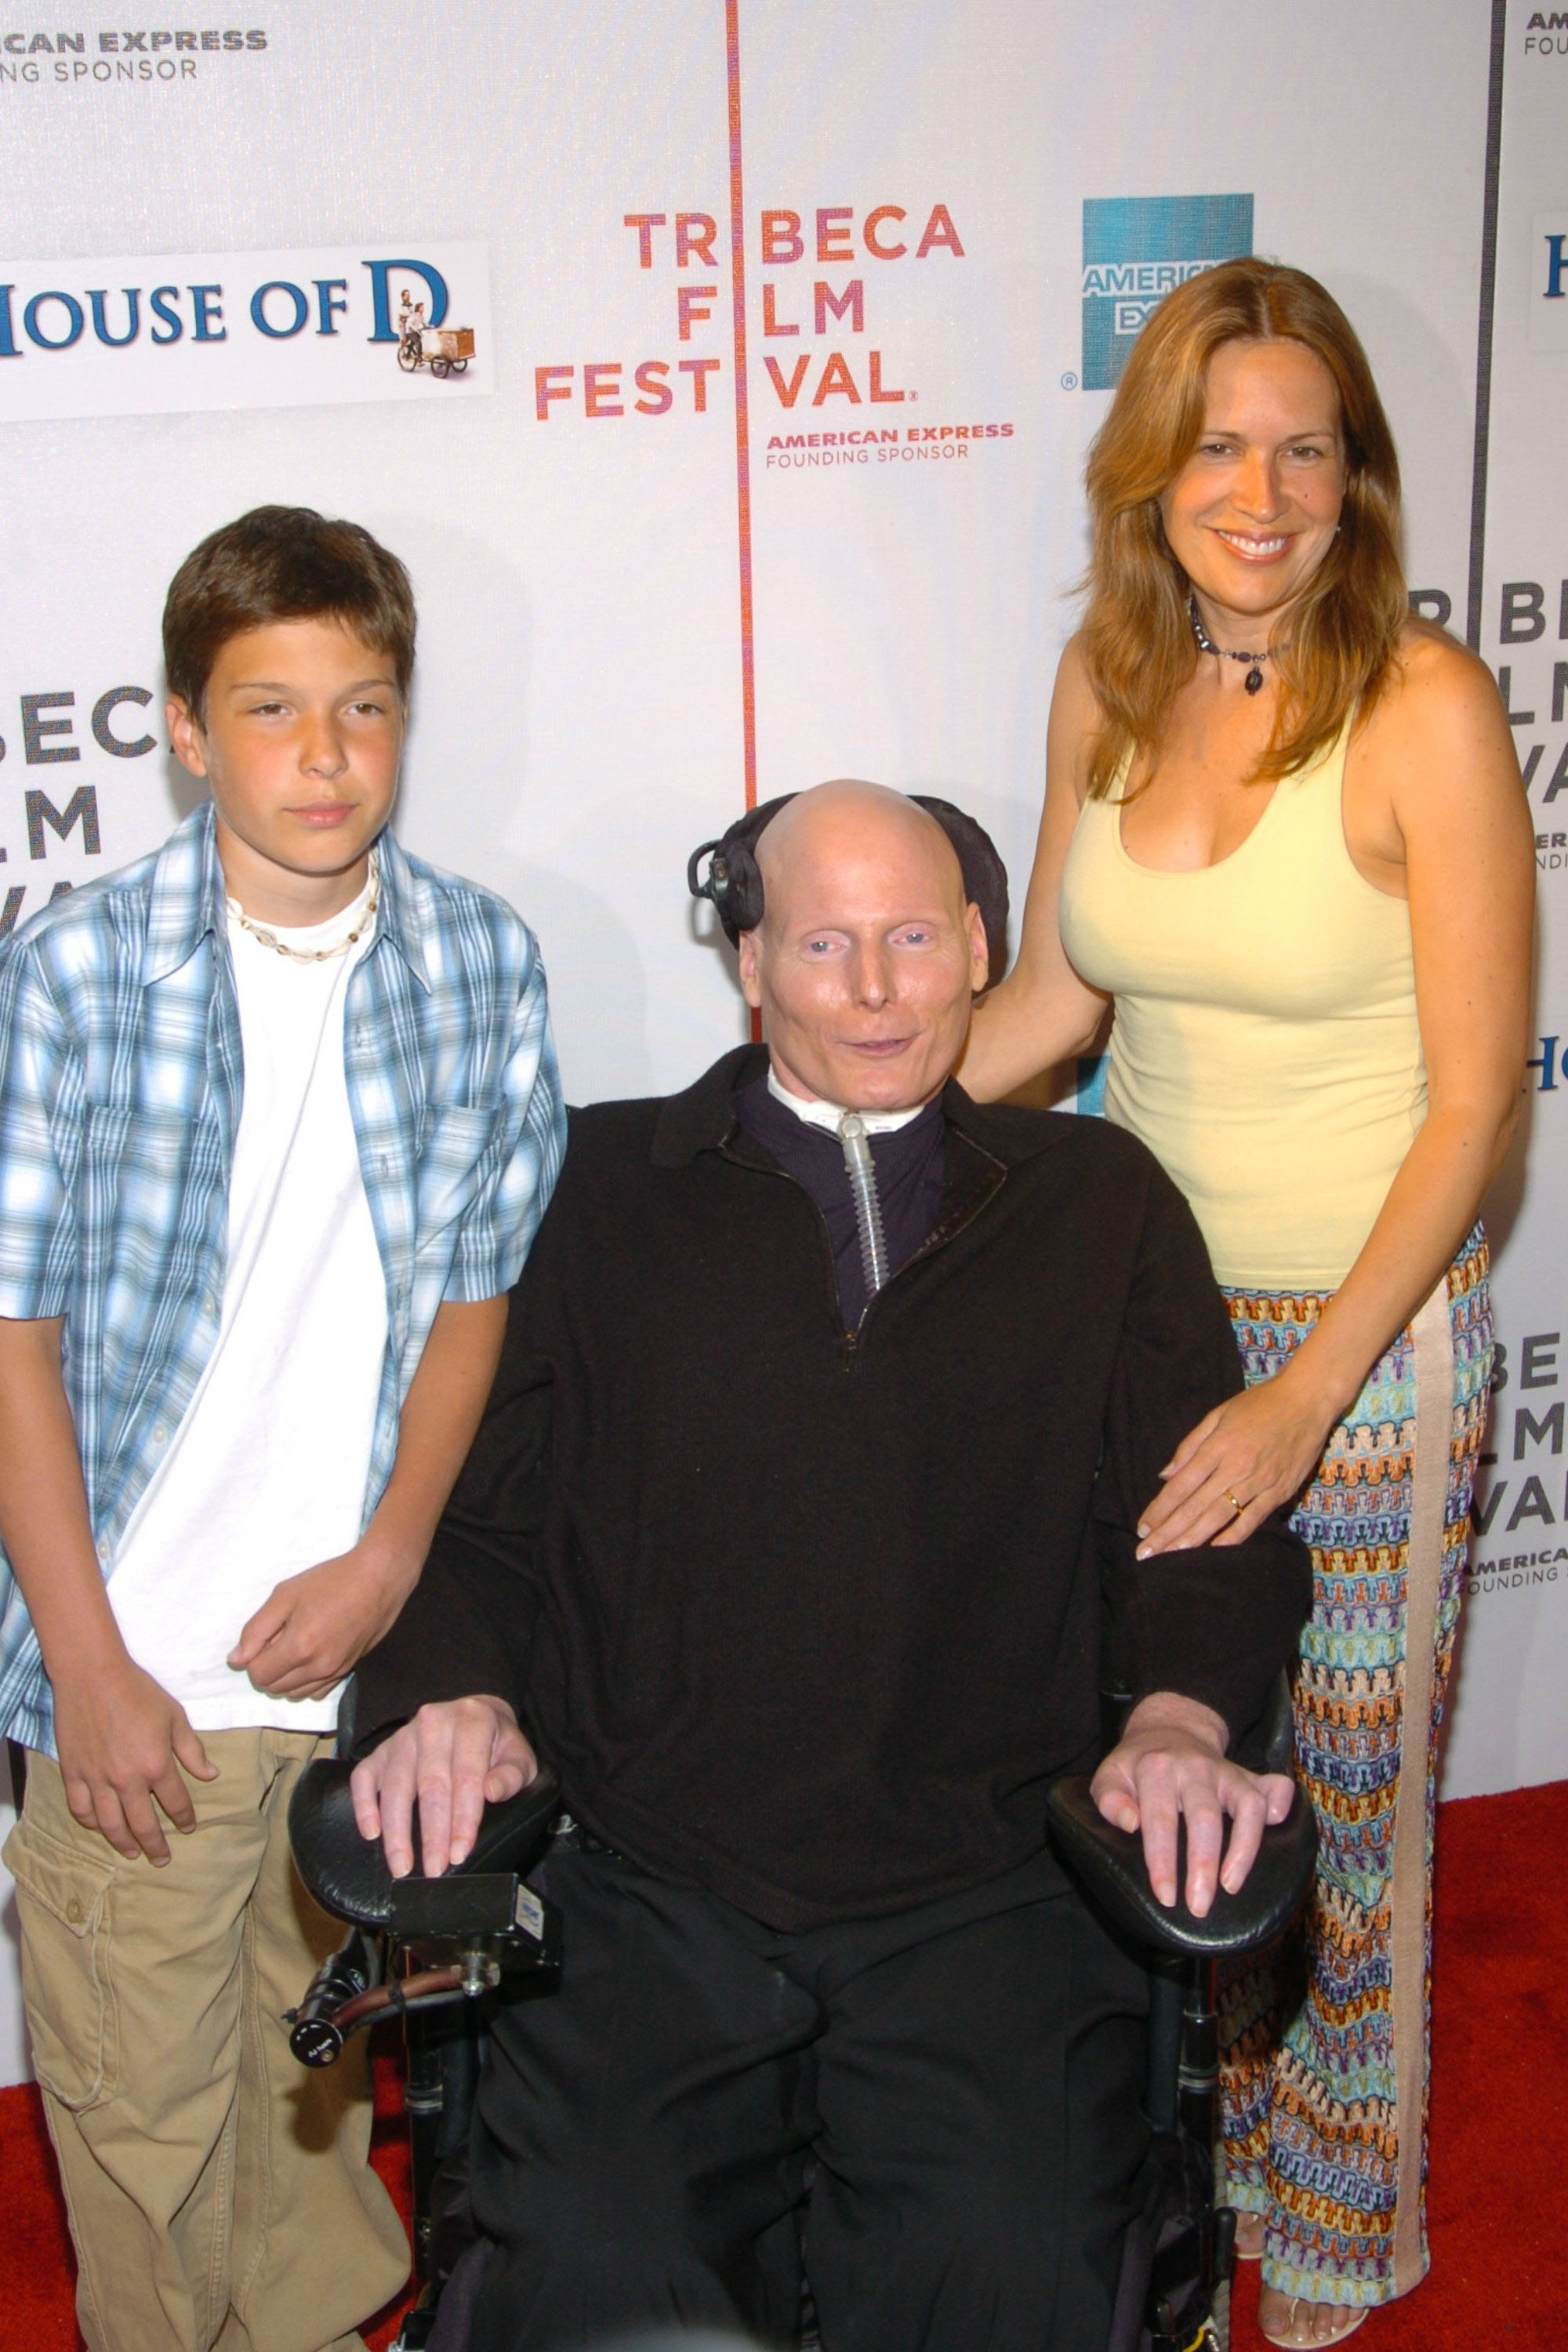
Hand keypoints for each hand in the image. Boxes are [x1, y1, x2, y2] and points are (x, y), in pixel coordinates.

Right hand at [52, 1653, 216, 1864]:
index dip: (185, 1817)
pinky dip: (91, 1822)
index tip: (189, 1827)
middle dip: (155, 1844)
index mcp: (156, 1765)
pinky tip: (101, 1827)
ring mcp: (97, 1779)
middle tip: (162, 1859)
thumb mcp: (174, 1717)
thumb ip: (191, 1750)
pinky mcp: (73, 1774)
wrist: (93, 1676)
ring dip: (124, 1842)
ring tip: (133, 1853)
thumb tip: (211, 1775)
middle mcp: (126, 1780)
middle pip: (143, 1824)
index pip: (175, 1802)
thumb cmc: (138, 1692)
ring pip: (111, 1824)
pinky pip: (81, 1809)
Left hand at [228, 1539, 417, 1700]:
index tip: (265, 1636)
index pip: (258, 1674)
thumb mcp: (286, 1594)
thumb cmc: (331, 1580)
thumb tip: (236, 1660)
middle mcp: (317, 1667)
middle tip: (279, 1637)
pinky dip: (305, 1682)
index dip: (253, 1657)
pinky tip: (311, 1657)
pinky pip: (315, 1693)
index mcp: (299, 1647)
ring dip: (285, 1676)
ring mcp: (335, 1672)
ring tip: (295, 1646)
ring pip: (293, 1693)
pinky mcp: (347, 1672)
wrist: (379, 1579)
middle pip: (273, 1687)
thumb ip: (256, 1629)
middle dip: (267, 1667)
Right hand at [350, 1695, 536, 1878]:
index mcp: (472, 1722)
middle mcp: (433, 1723)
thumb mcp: (519, 1755)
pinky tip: (372, 1832)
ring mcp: (403, 1736)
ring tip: (401, 1865)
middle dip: (432, 1833)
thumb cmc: (497, 1743)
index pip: (466, 1777)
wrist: (473, 1713)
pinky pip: (364, 1776)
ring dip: (397, 1830)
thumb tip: (491, 1792)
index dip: (463, 1819)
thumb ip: (512, 1775)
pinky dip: (364, 1805)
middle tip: (433, 1870)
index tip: (459, 1853)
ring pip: (395, 1786)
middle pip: (430, 1786)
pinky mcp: (382, 1749)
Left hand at [1090, 1692, 1294, 1916]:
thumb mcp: (1110, 1775)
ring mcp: (1225, 1770)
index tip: (1166, 1896)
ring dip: (1243, 1849)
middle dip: (1203, 1865)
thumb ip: (1109, 1799)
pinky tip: (1279, 1825)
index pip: (1160, 1819)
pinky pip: (1273, 1786)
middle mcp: (1194, 1767)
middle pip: (1204, 1817)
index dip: (1163, 1860)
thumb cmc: (1136, 1766)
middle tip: (1199, 1906)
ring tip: (1231, 1886)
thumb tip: (1130, 1824)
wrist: (1168, 1730)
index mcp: (1155, 1769)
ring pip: (1246, 1805)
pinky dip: (1282, 1803)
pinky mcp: (1247, 1775)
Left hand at [1136, 1371, 1332, 1556]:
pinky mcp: (1279, 1492)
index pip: (1181, 1485)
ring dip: (1193, 1539)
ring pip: (1220, 1517)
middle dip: (1168, 1532)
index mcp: (1217, 1447)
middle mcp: (1236, 1467)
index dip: (1160, 1509)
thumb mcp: (1218, 1414)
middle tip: (1146, 1553)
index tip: (1142, 1527)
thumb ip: (1190, 1446)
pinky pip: (1252, 1520)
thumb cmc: (1260, 1404)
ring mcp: (1259, 1482)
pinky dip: (1232, 1537)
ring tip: (1170, 1557)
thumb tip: (1165, 1475)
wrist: (1307, 1400)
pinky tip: (1213, 1551)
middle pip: (1195, 1507)